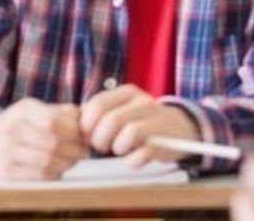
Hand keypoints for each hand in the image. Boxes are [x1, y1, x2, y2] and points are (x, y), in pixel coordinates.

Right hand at [0, 98, 86, 179]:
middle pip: (52, 144)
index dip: (74, 131)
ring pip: (47, 162)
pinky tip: (59, 168)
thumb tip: (88, 120)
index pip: (53, 122)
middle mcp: (11, 129)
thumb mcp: (36, 108)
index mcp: (22, 110)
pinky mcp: (5, 172)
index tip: (84, 136)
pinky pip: (38, 176)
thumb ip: (63, 112)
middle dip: (75, 150)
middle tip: (84, 151)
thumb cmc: (20, 122)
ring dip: (67, 163)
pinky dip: (54, 173)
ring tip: (74, 159)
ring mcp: (5, 152)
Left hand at [79, 85, 200, 166]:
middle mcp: (143, 103)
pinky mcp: (163, 143)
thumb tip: (75, 124)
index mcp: (128, 92)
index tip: (87, 134)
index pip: (98, 104)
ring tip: (119, 149)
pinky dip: (132, 160)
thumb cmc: (141, 120)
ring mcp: (155, 122)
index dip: (86, 123)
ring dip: (117, 148)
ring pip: (126, 135)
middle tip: (101, 146)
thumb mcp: (122, 108)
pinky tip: (134, 157)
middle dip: (99, 139)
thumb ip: (99, 112)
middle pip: (110, 121)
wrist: (179, 127)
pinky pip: (140, 155)